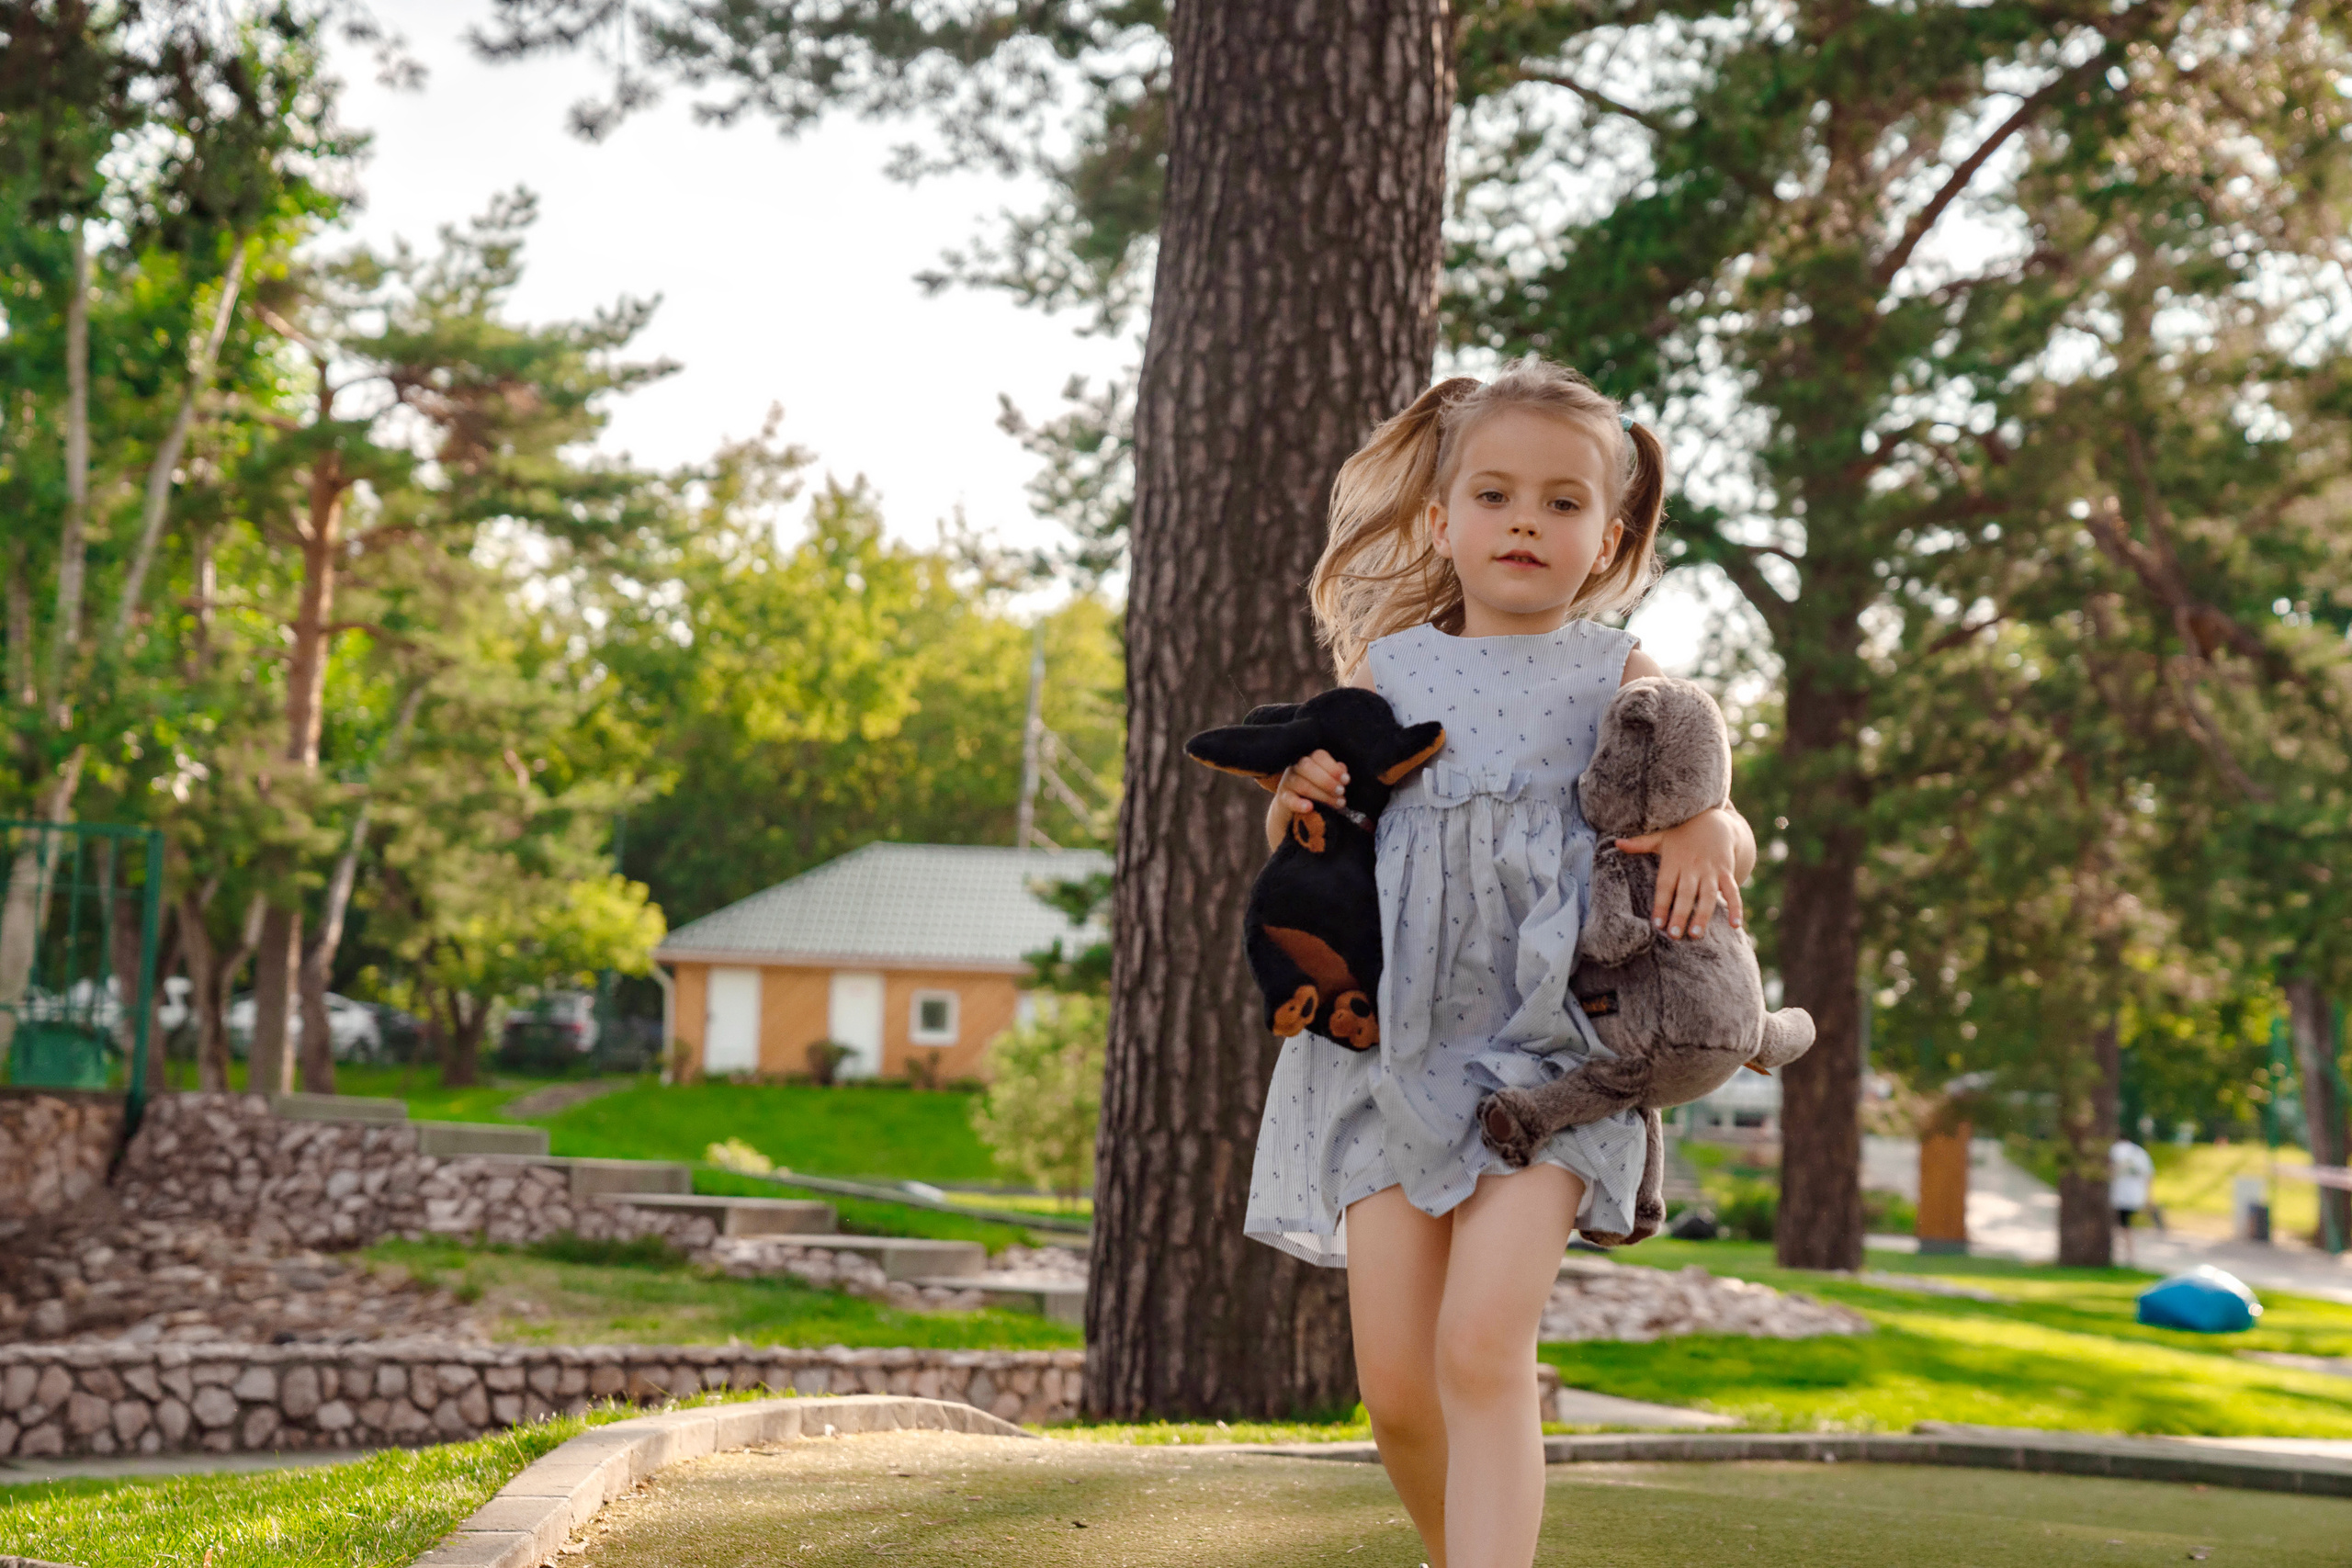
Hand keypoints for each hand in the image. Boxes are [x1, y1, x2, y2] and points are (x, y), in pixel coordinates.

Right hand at [1265, 749, 1346, 848]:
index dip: (1333, 767)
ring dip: (1322, 795)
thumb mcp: (1327, 779)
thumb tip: (1342, 769)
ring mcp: (1287, 781)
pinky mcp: (1283, 797)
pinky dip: (1300, 804)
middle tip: (1341, 792)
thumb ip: (1335, 773)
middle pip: (1308, 767)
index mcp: (1309, 759)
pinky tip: (1310, 807)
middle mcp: (1296, 767)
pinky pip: (1289, 799)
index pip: (1319, 756)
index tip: (1345, 780)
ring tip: (1337, 803)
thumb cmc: (1315, 789)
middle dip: (1327, 781)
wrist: (1293, 806)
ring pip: (1303, 785)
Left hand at [1617, 806, 1743, 938]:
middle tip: (1674, 935)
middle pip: (1686, 894)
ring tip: (1696, 934)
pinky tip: (1735, 925)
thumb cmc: (1682, 833)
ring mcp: (1711, 870)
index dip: (1661, 904)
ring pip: (1708, 895)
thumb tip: (1617, 843)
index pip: (1665, 886)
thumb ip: (1640, 843)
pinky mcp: (1726, 872)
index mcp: (1674, 861)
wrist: (1714, 820)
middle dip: (1680, 914)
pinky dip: (1736, 907)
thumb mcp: (1662, 836)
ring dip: (1703, 915)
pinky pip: (1732, 891)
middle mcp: (1692, 867)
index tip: (1657, 923)